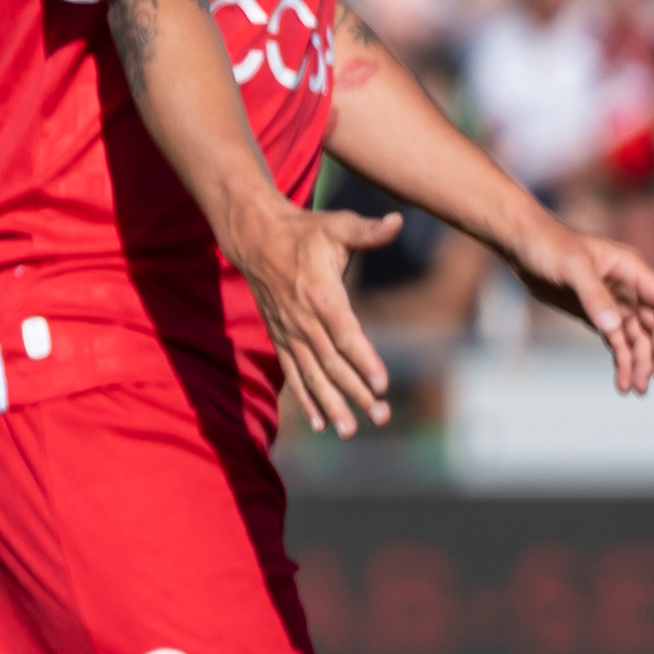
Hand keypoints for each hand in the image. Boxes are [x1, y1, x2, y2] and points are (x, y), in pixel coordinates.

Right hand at [220, 194, 402, 437]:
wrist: (256, 239)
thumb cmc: (304, 231)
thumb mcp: (336, 225)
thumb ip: (367, 230)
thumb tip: (397, 221)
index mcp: (321, 295)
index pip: (346, 334)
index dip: (364, 360)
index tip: (382, 384)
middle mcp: (303, 321)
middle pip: (332, 364)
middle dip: (356, 393)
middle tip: (379, 417)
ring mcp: (290, 333)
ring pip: (313, 376)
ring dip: (332, 405)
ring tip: (349, 431)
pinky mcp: (281, 339)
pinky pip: (294, 374)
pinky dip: (306, 399)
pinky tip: (319, 423)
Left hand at [506, 214, 653, 396]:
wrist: (522, 244)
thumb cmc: (548, 246)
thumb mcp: (572, 267)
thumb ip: (593, 295)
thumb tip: (613, 327)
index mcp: (630, 268)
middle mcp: (628, 286)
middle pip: (653, 323)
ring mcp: (613, 302)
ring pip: (636, 336)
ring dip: (639, 362)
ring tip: (636, 389)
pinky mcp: (596, 314)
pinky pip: (615, 340)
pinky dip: (620, 360)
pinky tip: (621, 381)